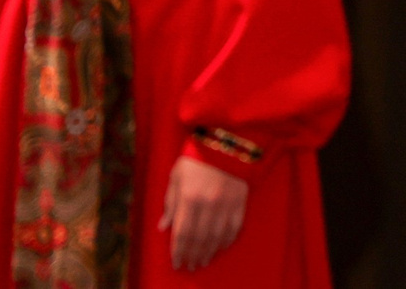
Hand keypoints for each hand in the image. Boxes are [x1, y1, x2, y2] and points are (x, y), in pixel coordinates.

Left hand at [161, 155, 249, 271]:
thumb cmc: (196, 156)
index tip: (176, 263)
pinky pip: (235, 225)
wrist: (228, 139)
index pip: (182, 233)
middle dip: (193, 255)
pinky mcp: (241, 199)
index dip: (179, 251)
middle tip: (190, 266)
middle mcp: (208, 204)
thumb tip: (164, 227)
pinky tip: (222, 247)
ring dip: (209, 251)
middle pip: (199, 238)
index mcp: (189, 198)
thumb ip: (170, 202)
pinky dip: (228, 239)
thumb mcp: (176, 176)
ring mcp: (227, 202)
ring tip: (203, 261)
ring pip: (217, 235)